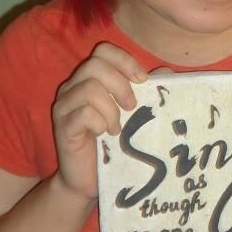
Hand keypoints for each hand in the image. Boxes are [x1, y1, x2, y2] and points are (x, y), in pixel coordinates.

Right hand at [52, 43, 146, 201]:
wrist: (88, 180)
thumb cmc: (112, 144)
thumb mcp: (133, 115)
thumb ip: (147, 92)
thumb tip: (168, 73)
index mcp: (88, 78)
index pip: (103, 50)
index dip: (125, 61)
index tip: (143, 80)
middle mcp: (72, 87)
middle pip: (95, 65)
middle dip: (121, 85)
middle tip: (132, 107)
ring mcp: (64, 106)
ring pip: (89, 88)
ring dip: (111, 108)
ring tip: (118, 127)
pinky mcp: (63, 127)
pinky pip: (83, 114)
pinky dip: (101, 123)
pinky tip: (107, 135)